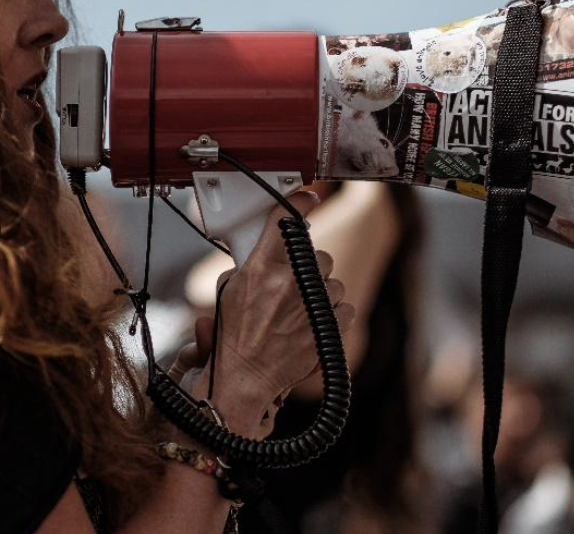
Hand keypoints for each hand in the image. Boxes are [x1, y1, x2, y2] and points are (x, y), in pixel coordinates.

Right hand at [190, 191, 354, 432]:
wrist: (246, 377)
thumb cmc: (234, 337)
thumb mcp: (230, 290)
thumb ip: (251, 264)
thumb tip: (269, 248)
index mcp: (261, 268)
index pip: (285, 222)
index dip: (300, 203)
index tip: (308, 197)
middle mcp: (289, 283)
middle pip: (318, 254)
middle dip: (309, 266)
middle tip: (294, 282)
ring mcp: (311, 305)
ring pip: (332, 281)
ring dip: (320, 292)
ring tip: (301, 310)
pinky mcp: (328, 327)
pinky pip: (344, 307)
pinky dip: (333, 314)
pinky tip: (314, 323)